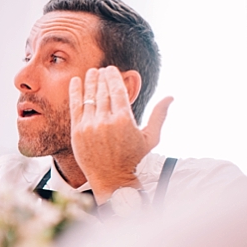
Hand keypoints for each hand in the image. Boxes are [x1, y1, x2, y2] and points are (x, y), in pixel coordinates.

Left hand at [70, 66, 169, 202]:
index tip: (112, 69)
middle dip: (102, 78)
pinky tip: (75, 81)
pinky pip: (75, 107)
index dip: (114, 77)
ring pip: (89, 98)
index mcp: (124, 120)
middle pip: (103, 92)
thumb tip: (171, 96)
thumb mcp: (151, 138)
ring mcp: (89, 126)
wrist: (111, 177)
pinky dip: (75, 93)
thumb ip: (159, 115)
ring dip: (90, 82)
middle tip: (101, 69)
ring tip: (91, 72)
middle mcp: (106, 121)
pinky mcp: (77, 132)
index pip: (117, 91)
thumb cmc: (134, 158)